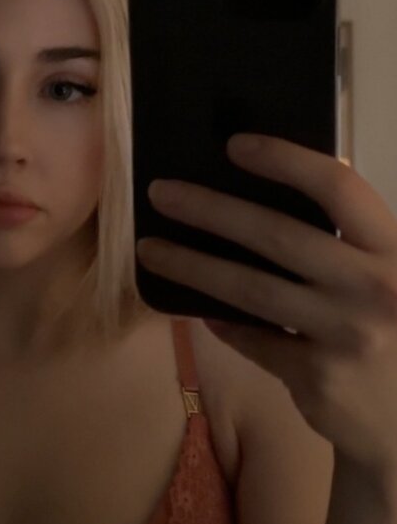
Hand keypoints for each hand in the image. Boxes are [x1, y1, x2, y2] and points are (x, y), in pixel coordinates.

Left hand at [135, 133, 396, 485]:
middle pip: (278, 235)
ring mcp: (346, 335)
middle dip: (211, 209)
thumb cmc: (396, 335)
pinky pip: (253, 339)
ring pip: (252, 290)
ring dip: (194, 265)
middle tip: (161, 193)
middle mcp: (375, 287)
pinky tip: (197, 308)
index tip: (235, 145)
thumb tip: (271, 197)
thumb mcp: (389, 279)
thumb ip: (350, 245)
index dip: (286, 160)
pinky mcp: (317, 378)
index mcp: (394, 250)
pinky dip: (222, 321)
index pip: (340, 189)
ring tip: (150, 249)